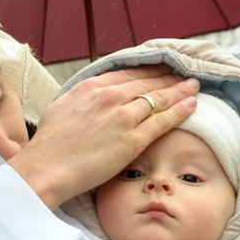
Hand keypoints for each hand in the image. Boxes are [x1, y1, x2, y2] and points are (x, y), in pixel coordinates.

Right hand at [8, 66, 199, 208]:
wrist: (46, 168)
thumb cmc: (50, 145)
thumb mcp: (63, 107)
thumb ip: (83, 98)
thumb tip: (92, 97)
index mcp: (91, 87)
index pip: (128, 74)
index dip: (148, 72)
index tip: (160, 71)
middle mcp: (109, 97)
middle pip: (147, 83)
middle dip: (168, 78)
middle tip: (183, 75)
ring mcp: (122, 118)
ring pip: (158, 98)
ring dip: (180, 91)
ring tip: (193, 87)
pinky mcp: (132, 141)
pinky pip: (162, 121)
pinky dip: (180, 110)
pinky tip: (192, 104)